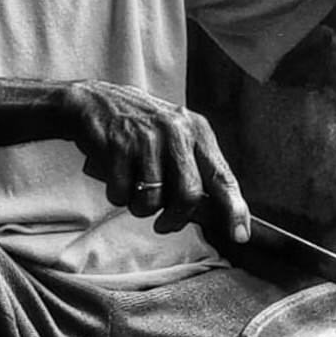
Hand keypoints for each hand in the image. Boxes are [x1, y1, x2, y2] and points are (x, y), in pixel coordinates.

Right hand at [63, 80, 251, 241]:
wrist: (95, 101)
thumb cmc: (140, 129)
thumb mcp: (175, 138)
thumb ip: (195, 171)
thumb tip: (215, 215)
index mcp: (198, 131)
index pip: (223, 176)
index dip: (234, 209)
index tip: (240, 235)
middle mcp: (177, 131)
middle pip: (189, 194)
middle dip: (176, 219)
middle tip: (165, 224)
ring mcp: (147, 137)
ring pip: (153, 199)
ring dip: (141, 208)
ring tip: (134, 192)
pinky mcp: (119, 145)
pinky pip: (123, 193)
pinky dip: (118, 195)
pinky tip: (117, 178)